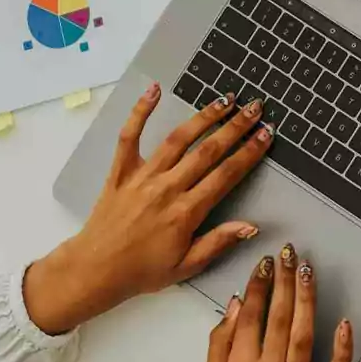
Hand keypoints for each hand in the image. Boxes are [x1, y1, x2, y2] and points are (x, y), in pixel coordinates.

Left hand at [23, 87, 273, 334]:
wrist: (94, 271)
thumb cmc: (142, 271)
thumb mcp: (187, 266)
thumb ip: (219, 242)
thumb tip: (251, 225)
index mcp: (186, 212)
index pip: (226, 175)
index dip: (249, 152)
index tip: (266, 134)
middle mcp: (167, 188)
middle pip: (208, 150)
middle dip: (235, 127)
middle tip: (255, 109)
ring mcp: (143, 176)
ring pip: (178, 139)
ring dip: (204, 116)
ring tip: (225, 99)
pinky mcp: (121, 171)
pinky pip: (129, 136)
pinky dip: (140, 112)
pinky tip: (154, 90)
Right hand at [205, 249, 352, 361]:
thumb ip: (219, 344)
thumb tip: (235, 307)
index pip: (251, 317)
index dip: (257, 285)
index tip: (263, 264)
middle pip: (279, 318)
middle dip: (283, 281)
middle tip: (287, 254)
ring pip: (305, 334)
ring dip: (307, 298)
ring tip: (306, 271)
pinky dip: (343, 348)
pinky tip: (345, 322)